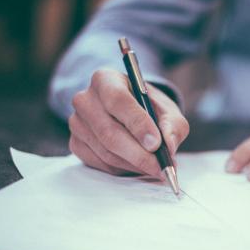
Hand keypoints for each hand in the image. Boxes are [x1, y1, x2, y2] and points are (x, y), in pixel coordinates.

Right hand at [68, 69, 188, 175]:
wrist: (131, 114)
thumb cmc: (149, 108)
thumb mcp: (167, 110)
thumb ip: (173, 125)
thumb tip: (169, 145)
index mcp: (106, 80)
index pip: (117, 100)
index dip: (137, 123)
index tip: (156, 143)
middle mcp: (85, 99)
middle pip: (109, 132)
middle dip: (139, 154)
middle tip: (160, 166)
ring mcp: (77, 123)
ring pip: (106, 152)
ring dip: (134, 164)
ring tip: (156, 167)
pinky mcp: (76, 144)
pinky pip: (101, 163)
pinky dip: (123, 169)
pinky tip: (138, 165)